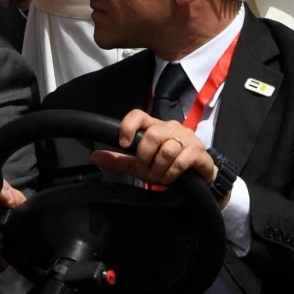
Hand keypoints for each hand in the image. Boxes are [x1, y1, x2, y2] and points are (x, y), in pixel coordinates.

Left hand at [89, 110, 227, 206]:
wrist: (199, 177)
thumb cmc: (166, 166)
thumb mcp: (141, 165)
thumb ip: (119, 160)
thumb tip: (94, 156)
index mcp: (154, 126)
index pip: (138, 115)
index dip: (128, 126)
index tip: (123, 144)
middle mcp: (170, 127)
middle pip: (151, 134)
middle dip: (145, 158)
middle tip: (147, 171)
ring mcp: (186, 136)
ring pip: (166, 149)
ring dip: (159, 169)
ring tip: (160, 177)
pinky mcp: (198, 150)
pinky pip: (180, 160)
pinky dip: (172, 173)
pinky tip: (172, 178)